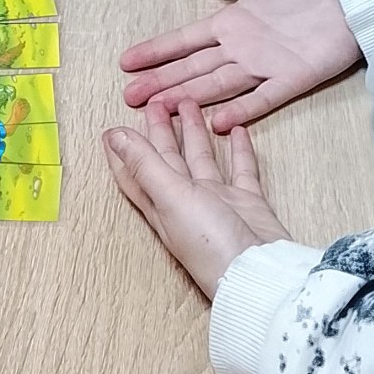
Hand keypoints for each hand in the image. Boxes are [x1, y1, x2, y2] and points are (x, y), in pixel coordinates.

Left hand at [105, 100, 291, 297]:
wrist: (261, 272)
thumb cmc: (211, 245)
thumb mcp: (171, 197)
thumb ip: (145, 164)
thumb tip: (113, 137)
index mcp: (162, 204)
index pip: (135, 171)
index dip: (123, 150)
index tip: (113, 127)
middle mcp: (186, 203)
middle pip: (168, 159)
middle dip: (160, 131)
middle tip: (157, 101)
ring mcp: (217, 202)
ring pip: (202, 159)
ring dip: (195, 133)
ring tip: (191, 105)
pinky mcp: (246, 203)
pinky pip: (241, 169)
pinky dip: (238, 149)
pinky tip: (236, 129)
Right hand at [120, 0, 360, 130]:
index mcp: (232, 24)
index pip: (186, 40)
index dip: (158, 50)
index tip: (128, 61)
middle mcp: (241, 50)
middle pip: (194, 69)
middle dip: (161, 81)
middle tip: (129, 96)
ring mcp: (264, 67)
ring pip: (218, 86)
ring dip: (189, 98)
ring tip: (160, 109)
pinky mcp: (291, 80)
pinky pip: (263, 98)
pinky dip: (242, 111)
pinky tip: (218, 123)